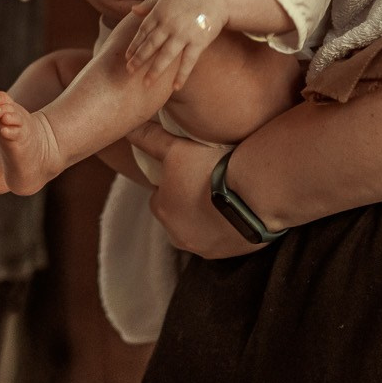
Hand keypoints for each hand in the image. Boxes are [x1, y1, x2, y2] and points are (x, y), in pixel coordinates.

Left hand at [125, 0, 225, 87]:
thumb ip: (150, 4)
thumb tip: (132, 11)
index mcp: (160, 12)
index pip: (143, 31)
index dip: (135, 45)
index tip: (127, 57)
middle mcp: (169, 24)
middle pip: (150, 45)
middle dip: (139, 59)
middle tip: (129, 71)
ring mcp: (184, 34)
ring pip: (166, 56)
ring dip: (155, 71)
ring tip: (146, 83)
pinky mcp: (199, 42)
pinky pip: (188, 61)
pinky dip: (182, 75)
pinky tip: (175, 87)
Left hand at [127, 121, 263, 259]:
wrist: (254, 194)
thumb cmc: (210, 169)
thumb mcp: (175, 148)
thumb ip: (150, 139)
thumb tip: (127, 128)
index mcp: (161, 210)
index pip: (158, 197)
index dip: (172, 183)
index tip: (189, 172)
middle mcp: (178, 236)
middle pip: (178, 216)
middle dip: (188, 203)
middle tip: (208, 182)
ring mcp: (205, 248)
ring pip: (201, 230)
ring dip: (208, 217)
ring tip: (226, 194)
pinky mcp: (230, 254)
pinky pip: (225, 239)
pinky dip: (229, 226)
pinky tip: (240, 208)